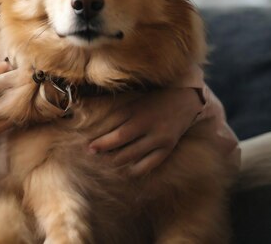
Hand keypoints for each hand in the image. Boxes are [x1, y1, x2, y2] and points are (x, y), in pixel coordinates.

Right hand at [0, 61, 31, 136]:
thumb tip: (8, 66)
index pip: (0, 82)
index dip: (18, 75)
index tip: (31, 68)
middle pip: (9, 100)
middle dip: (26, 89)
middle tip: (38, 79)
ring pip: (11, 114)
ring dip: (25, 101)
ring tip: (34, 90)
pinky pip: (9, 123)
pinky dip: (19, 113)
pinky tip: (25, 103)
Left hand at [87, 87, 202, 176]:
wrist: (186, 101)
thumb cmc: (153, 100)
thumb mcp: (133, 100)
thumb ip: (114, 109)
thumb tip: (85, 108)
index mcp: (136, 109)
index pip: (111, 124)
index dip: (97, 135)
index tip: (85, 143)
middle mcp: (147, 123)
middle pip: (119, 139)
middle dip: (102, 148)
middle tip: (90, 152)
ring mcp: (158, 137)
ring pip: (131, 154)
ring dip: (114, 160)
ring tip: (103, 162)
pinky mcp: (167, 148)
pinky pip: (148, 165)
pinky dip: (134, 170)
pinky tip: (124, 171)